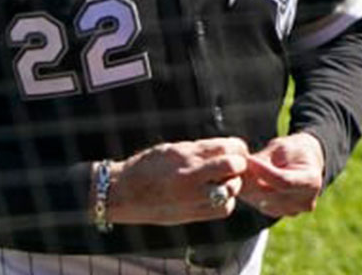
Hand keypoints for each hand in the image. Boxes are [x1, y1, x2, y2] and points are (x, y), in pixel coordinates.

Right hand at [106, 137, 248, 224]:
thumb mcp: (172, 149)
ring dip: (232, 184)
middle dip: (238, 164)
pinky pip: (223, 209)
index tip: (235, 151)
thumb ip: (200, 150)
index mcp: (185, 154)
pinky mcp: (192, 215)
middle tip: (233, 166)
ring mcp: (192, 197)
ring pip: (232, 189)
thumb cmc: (146, 167)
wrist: (122, 194)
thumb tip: (228, 150)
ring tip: (221, 181)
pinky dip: (225, 201)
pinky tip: (214, 196)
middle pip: (234, 166)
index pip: (228, 147)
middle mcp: (190, 175)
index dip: (237, 148)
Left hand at [239, 132, 324, 217]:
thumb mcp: (282, 147)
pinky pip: (260, 205)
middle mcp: (305, 202)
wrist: (305, 164)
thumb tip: (244, 166)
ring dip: (249, 187)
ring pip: (261, 201)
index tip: (250, 159)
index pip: (284, 182)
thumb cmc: (292, 151)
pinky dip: (251, 194)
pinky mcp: (281, 214)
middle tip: (240, 165)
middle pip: (270, 195)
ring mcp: (293, 211)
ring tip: (246, 171)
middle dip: (252, 179)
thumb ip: (265, 158)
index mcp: (311, 181)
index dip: (264, 172)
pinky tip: (251, 181)